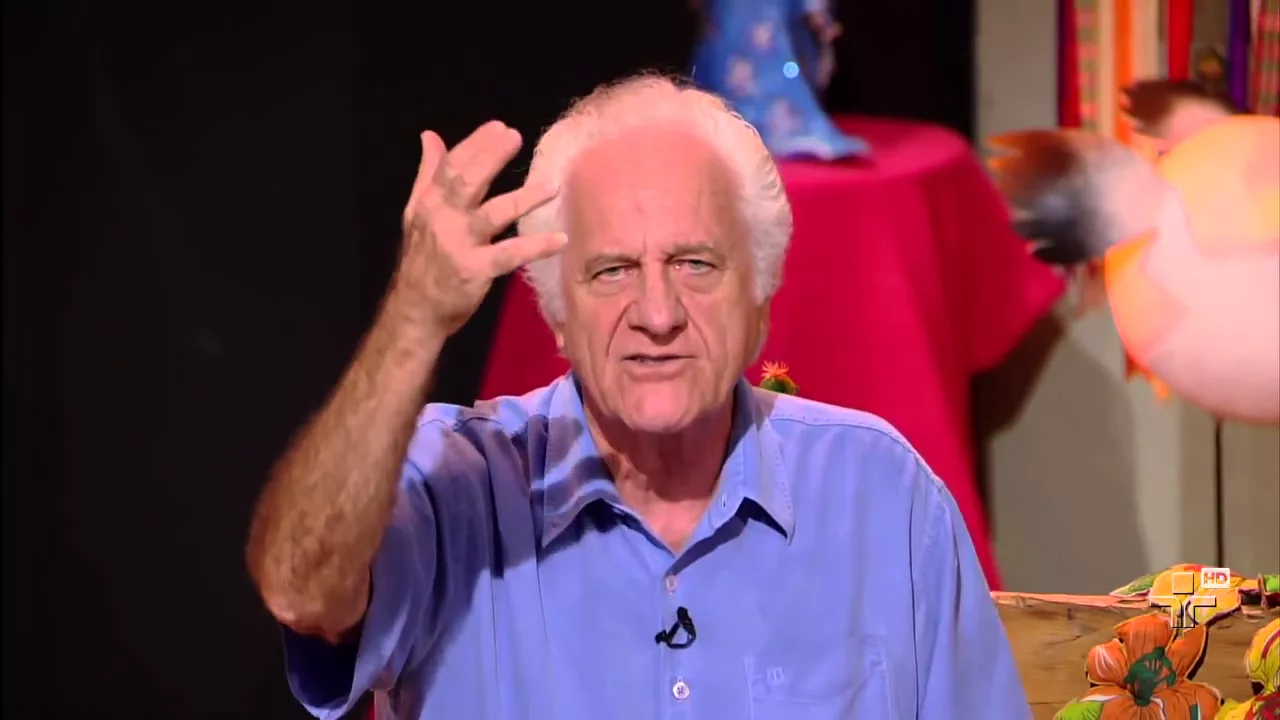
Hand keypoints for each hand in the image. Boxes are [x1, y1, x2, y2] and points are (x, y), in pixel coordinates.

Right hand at [393, 121, 564, 335]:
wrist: (416, 309)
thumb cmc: (423, 259)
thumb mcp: (418, 212)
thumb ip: (429, 174)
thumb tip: (430, 136)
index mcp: (431, 202)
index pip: (452, 166)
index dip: (476, 144)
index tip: (500, 127)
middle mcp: (442, 218)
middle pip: (468, 181)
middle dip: (491, 157)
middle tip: (515, 137)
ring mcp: (459, 244)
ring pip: (493, 215)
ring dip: (524, 199)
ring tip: (552, 185)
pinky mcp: (475, 270)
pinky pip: (509, 255)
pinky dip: (535, 246)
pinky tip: (559, 239)